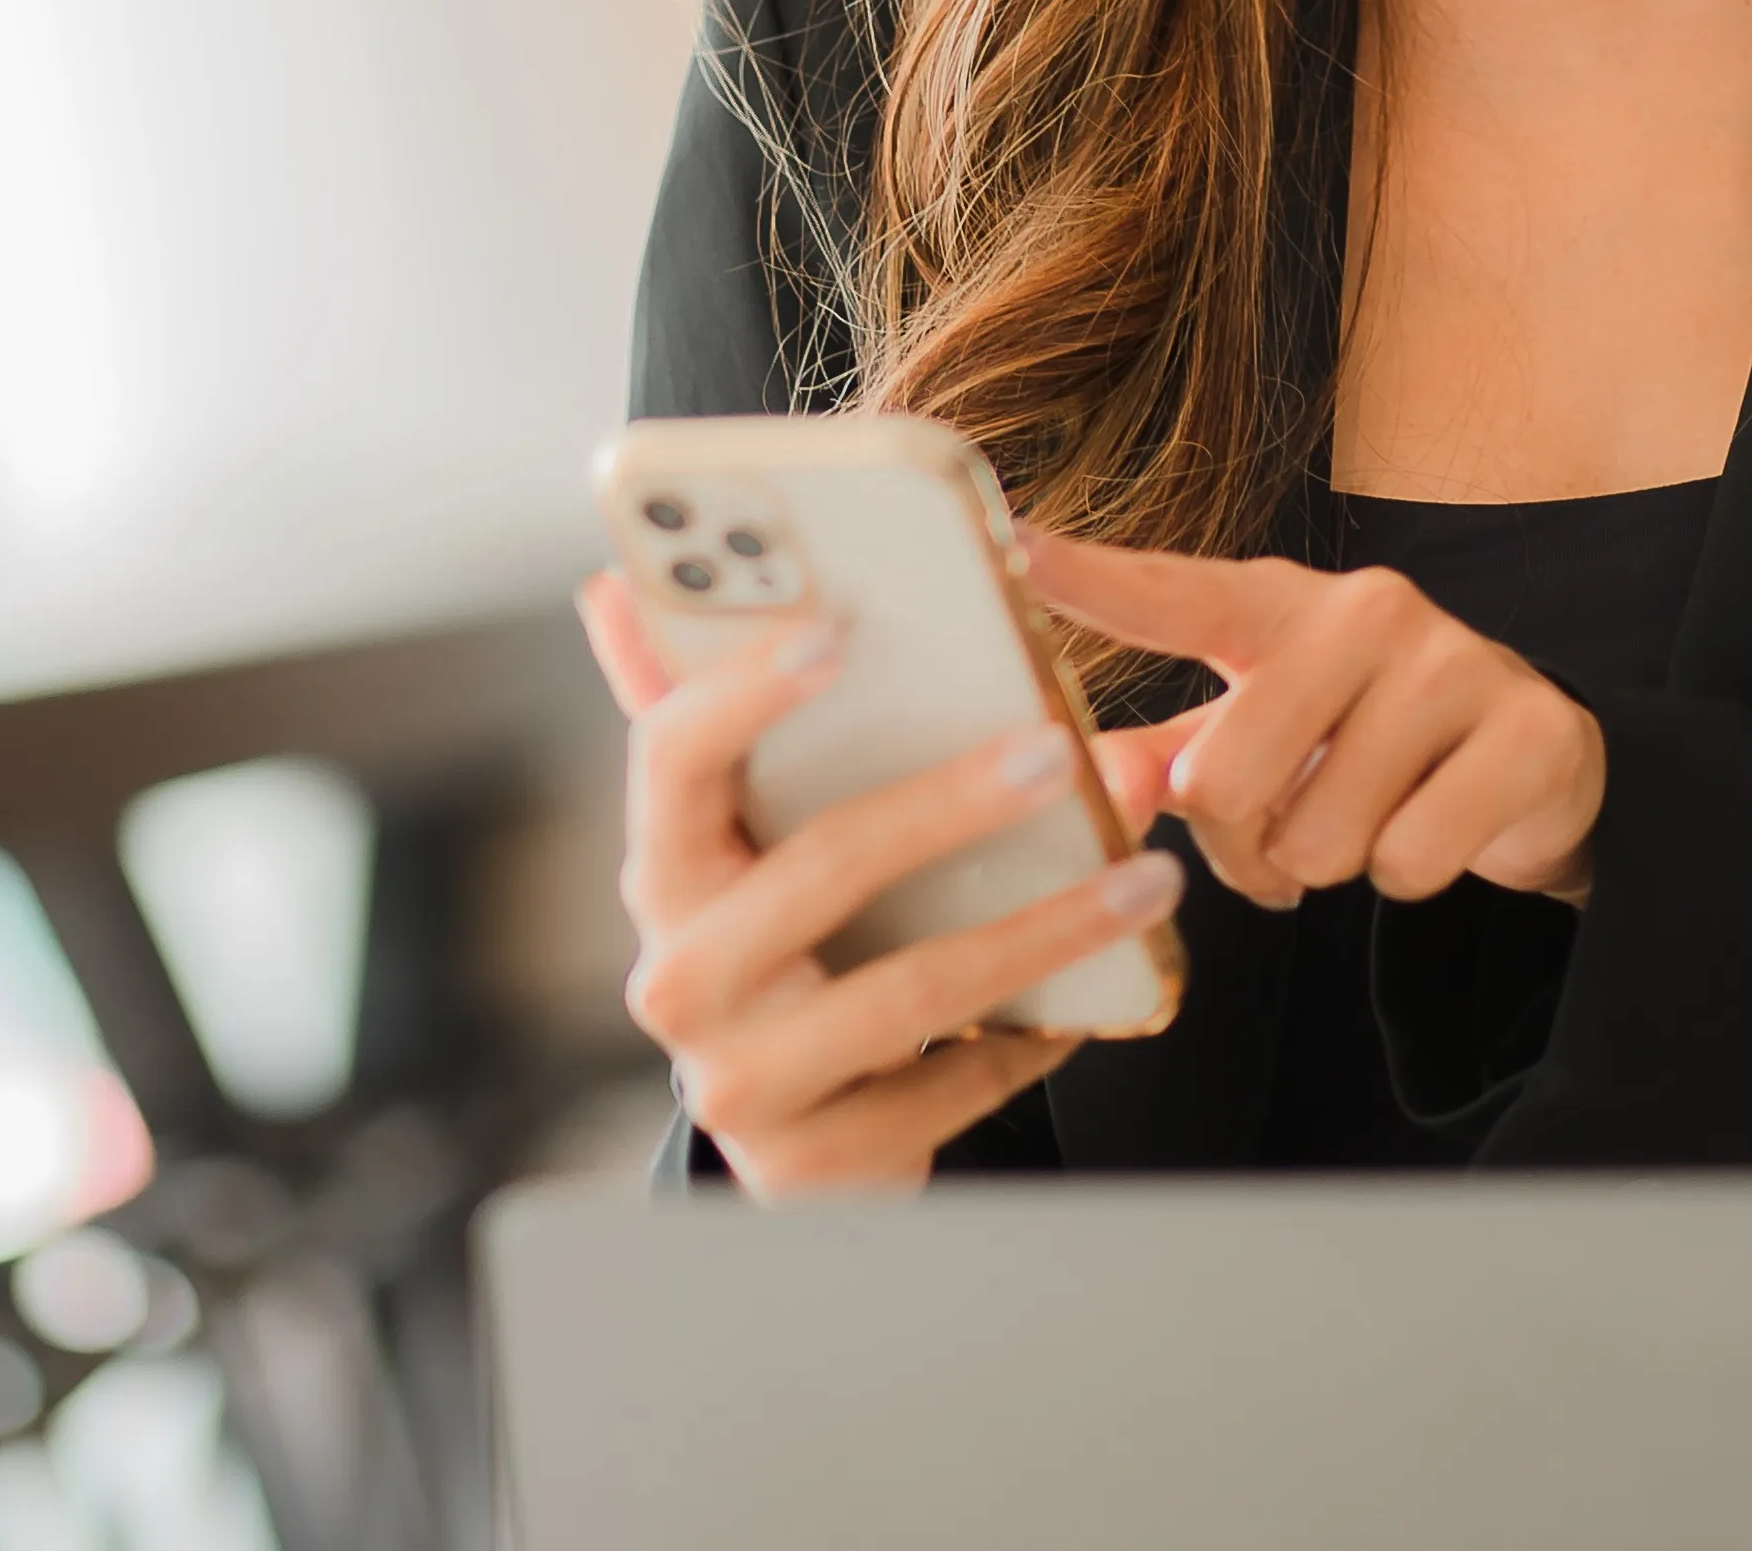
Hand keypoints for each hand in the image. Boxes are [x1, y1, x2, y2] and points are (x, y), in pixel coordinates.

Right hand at [576, 571, 1185, 1195]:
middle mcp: (680, 978)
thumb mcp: (733, 833)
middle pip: (819, 867)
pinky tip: (1099, 991)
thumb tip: (609, 584)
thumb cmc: (777, 938)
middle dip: (949, 803)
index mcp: (662, 868)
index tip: (839, 628)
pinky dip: (1033, 1036)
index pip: (669, 756)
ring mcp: (740, 1082)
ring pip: (910, 991)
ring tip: (1143, 879)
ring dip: (1043, 929)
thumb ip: (692, 704)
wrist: (791, 1132)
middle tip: (1060, 750)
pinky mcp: (813, 1168)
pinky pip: (948, 1088)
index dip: (743, 690)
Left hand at [1031, 533, 1606, 910]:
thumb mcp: (1252, 740)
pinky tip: (1436, 823)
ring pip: (1322, 839)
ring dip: (1333, 865)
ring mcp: (1454, 660)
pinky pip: (1413, 859)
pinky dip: (1410, 875)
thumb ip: (1160, 765)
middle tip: (1288, 825)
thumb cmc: (1352, 741)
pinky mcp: (1530, 728)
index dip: (1087, 574)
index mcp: (1276, 605)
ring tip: (1366, 817)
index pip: (1170, 592)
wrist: (1527, 758)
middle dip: (1248, 844)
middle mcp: (1365, 609)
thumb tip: (1104, 793)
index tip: (1006, 539)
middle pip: (1230, 783)